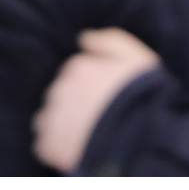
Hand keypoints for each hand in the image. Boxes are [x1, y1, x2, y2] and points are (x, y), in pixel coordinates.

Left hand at [34, 28, 162, 174]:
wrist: (138, 140)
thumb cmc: (142, 98)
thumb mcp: (136, 58)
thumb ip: (110, 41)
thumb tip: (83, 38)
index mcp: (78, 67)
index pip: (75, 72)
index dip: (91, 86)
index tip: (105, 99)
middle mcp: (60, 89)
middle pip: (61, 95)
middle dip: (75, 105)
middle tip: (98, 119)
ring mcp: (52, 118)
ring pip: (50, 119)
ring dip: (63, 125)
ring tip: (88, 137)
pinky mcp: (48, 146)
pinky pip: (46, 145)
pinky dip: (58, 148)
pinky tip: (79, 150)